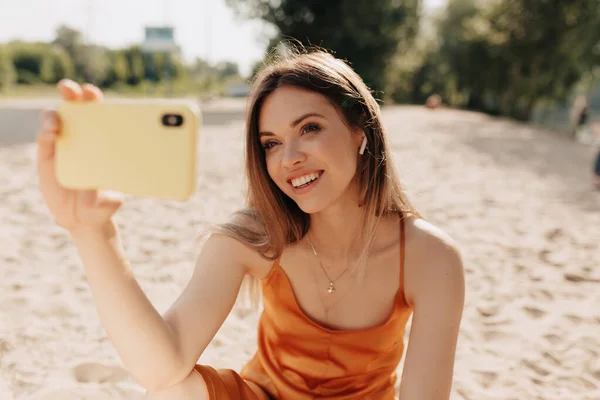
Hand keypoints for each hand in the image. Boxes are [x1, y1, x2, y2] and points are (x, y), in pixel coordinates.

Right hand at [37, 79, 123, 234]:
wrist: (82, 217)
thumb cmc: (102, 204)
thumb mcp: (110, 203)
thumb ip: (108, 201)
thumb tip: (104, 198)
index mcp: (104, 141)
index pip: (100, 113)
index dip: (94, 99)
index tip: (92, 93)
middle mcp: (83, 138)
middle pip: (76, 107)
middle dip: (72, 93)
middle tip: (69, 89)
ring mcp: (64, 145)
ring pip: (55, 120)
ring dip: (53, 115)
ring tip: (55, 123)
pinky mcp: (48, 156)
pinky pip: (44, 139)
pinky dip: (45, 133)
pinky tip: (50, 133)